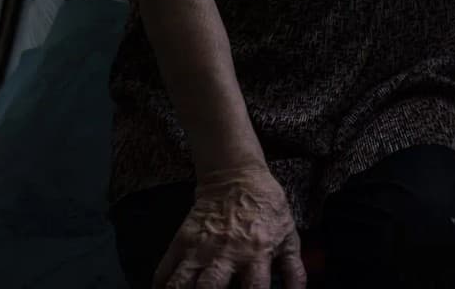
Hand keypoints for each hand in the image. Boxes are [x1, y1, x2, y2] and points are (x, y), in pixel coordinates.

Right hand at [154, 165, 305, 288]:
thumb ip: (294, 272)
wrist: (236, 177)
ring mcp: (201, 248)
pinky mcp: (182, 241)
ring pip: (181, 283)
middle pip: (209, 288)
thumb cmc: (266, 208)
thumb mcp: (288, 237)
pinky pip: (164, 270)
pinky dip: (161, 287)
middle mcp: (226, 252)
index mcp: (257, 252)